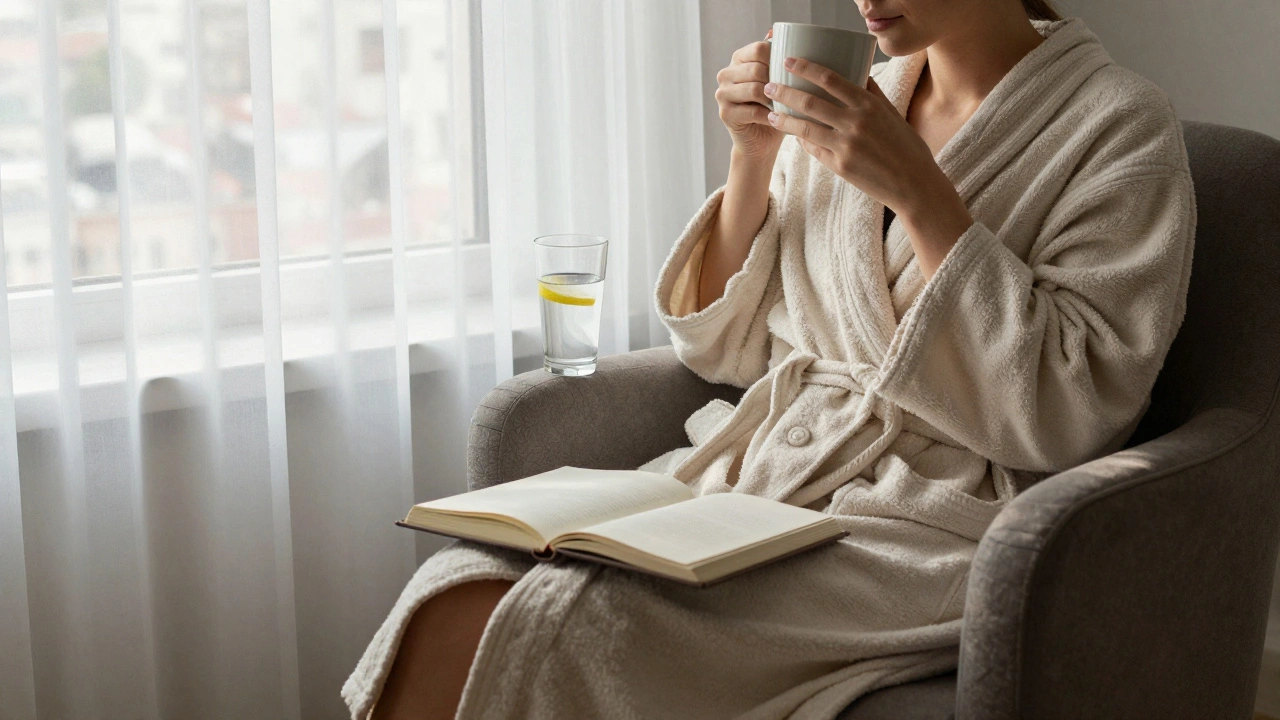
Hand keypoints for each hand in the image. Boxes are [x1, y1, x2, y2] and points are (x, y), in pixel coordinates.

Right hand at [714, 30, 784, 159]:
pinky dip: (770, 116)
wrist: (761, 141)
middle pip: (756, 69)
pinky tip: (779, 120)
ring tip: (786, 106)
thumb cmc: (774, 107)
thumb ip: (777, 58)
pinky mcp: (725, 114)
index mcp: (738, 59)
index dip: (778, 58)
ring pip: (754, 90)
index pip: (758, 48)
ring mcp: (722, 94)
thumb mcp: (779, 80)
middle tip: (793, 93)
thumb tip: (775, 30)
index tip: (792, 72)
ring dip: (774, 99)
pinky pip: (753, 111)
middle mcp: (725, 74)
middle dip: (777, 81)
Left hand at [763, 56, 974, 278]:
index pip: (830, 79)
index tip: (789, 61)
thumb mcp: (892, 113)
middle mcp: (855, 123)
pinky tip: (793, 135)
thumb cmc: (906, 146)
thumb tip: (858, 71)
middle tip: (768, 87)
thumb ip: (872, 93)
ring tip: (770, 113)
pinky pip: (814, 149)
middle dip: (784, 93)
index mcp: (868, 104)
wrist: (914, 184)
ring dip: (784, 120)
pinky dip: (802, 141)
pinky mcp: (840, 166)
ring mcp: (845, 146)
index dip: (806, 68)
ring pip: (805, 128)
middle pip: (810, 102)